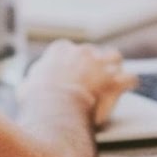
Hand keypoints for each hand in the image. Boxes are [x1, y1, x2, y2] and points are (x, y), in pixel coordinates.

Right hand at [22, 40, 138, 126]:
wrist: (56, 107)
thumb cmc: (38, 100)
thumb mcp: (27, 87)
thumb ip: (32, 82)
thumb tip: (29, 88)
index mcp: (60, 50)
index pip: (66, 50)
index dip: (69, 63)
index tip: (68, 74)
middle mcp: (82, 52)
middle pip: (91, 53)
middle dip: (91, 65)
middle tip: (89, 81)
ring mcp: (100, 65)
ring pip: (114, 58)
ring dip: (113, 67)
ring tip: (113, 77)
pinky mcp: (115, 81)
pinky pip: (129, 78)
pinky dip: (128, 83)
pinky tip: (127, 87)